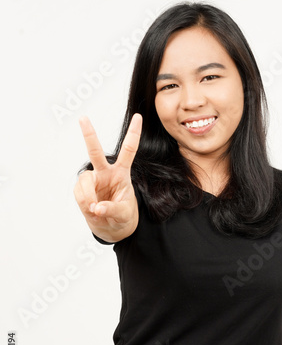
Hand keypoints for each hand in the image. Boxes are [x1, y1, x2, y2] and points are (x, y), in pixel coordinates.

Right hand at [73, 113, 142, 241]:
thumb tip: (96, 208)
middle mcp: (106, 172)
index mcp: (122, 173)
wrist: (112, 227)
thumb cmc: (122, 216)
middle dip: (89, 135)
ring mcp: (93, 181)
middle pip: (96, 152)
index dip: (133, 134)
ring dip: (88, 197)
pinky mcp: (82, 190)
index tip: (138, 117)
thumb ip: (112, 210)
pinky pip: (79, 194)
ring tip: (95, 210)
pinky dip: (84, 204)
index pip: (129, 150)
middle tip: (83, 118)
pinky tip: (91, 210)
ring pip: (84, 180)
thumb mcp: (124, 214)